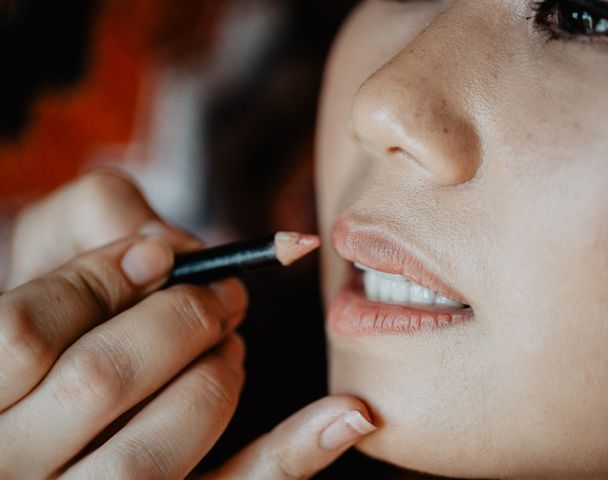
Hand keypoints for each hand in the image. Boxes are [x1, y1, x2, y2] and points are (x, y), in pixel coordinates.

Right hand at [0, 171, 376, 477]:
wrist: (44, 407)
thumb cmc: (46, 315)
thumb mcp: (43, 252)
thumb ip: (94, 220)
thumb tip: (177, 250)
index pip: (27, 329)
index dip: (101, 278)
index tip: (160, 257)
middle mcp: (11, 465)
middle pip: (101, 379)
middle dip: (180, 319)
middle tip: (223, 297)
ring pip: (152, 454)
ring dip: (216, 377)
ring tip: (233, 345)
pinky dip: (292, 456)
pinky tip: (351, 414)